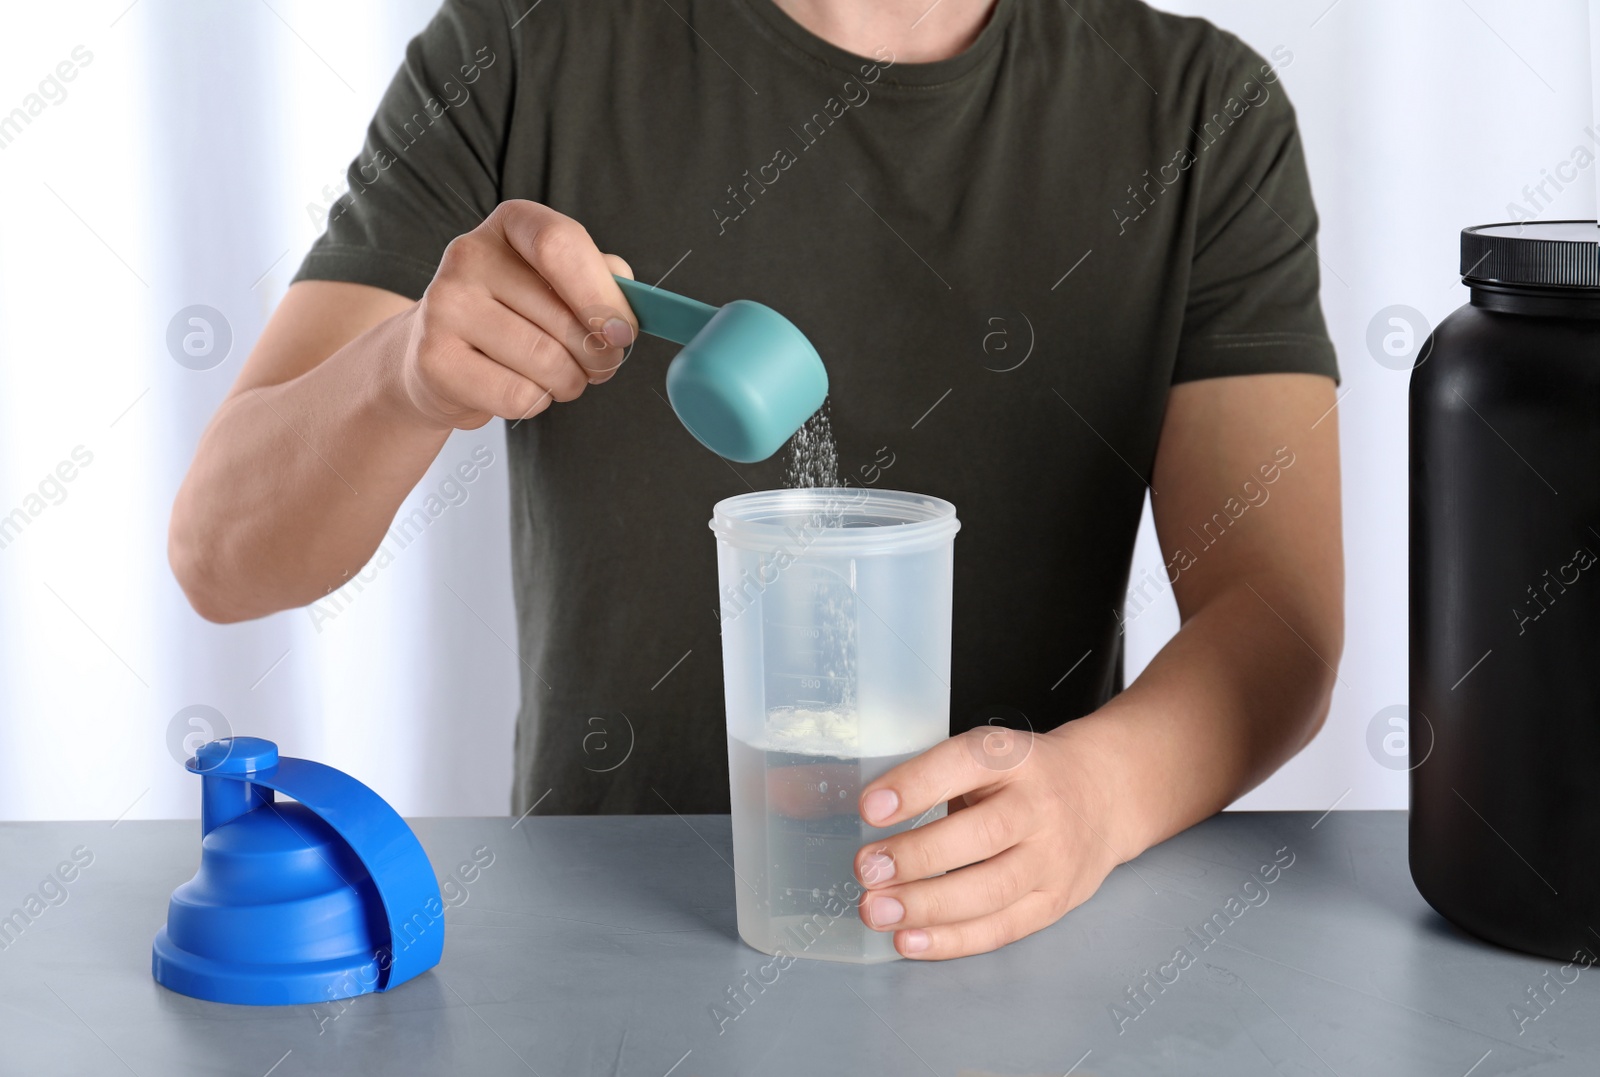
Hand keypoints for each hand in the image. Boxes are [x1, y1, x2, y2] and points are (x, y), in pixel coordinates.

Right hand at [398, 200, 637, 429]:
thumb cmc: (514, 316)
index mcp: (510, 224)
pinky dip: (537, 403)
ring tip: (561, 377)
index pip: (560, 244)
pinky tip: (524, 388)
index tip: (623, 332)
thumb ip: (600, 280)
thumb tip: (624, 308)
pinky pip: (518, 396)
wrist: (438, 357)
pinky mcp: (434, 358)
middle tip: (599, 365)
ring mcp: (443, 305)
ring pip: (545, 361)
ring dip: (570, 382)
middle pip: (561, 316)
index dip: (602, 294)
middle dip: (599, 356)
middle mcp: (469, 255)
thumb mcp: (557, 282)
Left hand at [853, 723, 1126, 959]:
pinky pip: (1001, 927)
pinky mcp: (1056, 901)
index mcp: (1012, 757)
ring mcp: (1053, 858)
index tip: (869, 807)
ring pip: (990, 889)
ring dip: (927, 906)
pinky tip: (909, 940)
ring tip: (877, 910)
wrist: (1105, 794)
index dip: (915, 786)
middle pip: (980, 835)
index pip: (963, 764)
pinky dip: (952, 940)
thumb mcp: (986, 756)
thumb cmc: (1024, 776)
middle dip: (917, 857)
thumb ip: (930, 779)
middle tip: (866, 869)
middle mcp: (1038, 806)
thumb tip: (845, 809)